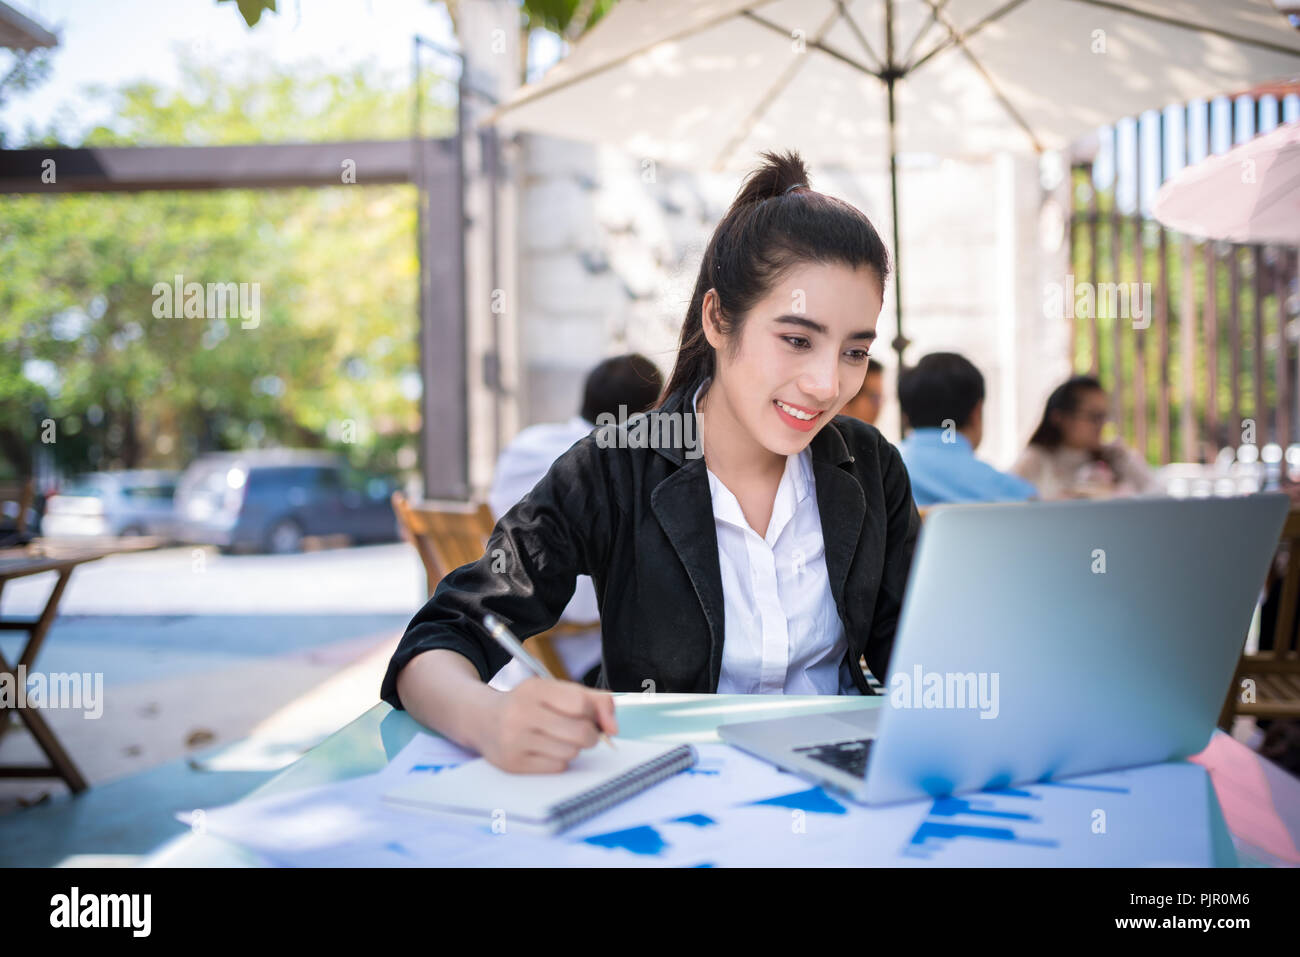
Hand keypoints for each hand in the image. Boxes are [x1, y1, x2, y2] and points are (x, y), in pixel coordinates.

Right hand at [477, 678, 618, 772]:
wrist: (483, 719)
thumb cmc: (530, 704)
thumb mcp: (556, 691)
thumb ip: (594, 700)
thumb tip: (614, 728)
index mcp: (534, 689)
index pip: (581, 704)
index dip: (594, 713)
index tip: (590, 716)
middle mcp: (521, 713)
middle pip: (581, 733)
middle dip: (590, 735)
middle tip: (582, 732)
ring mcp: (515, 740)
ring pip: (571, 752)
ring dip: (573, 748)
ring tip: (558, 739)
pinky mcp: (513, 763)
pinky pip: (557, 767)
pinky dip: (559, 760)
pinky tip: (546, 750)